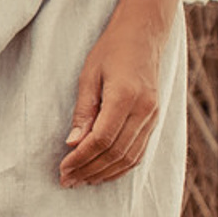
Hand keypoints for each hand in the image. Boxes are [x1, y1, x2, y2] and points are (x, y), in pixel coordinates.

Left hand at [61, 5, 168, 185]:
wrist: (143, 36)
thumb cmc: (110, 51)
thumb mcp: (88, 76)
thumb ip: (83, 111)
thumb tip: (72, 143)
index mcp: (126, 97)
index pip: (102, 139)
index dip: (81, 158)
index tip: (62, 169)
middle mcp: (144, 111)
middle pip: (116, 153)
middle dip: (89, 170)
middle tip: (67, 181)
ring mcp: (153, 117)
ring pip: (130, 157)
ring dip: (104, 173)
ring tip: (81, 181)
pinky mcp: (155, 120)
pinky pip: (139, 151)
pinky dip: (121, 167)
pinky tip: (103, 173)